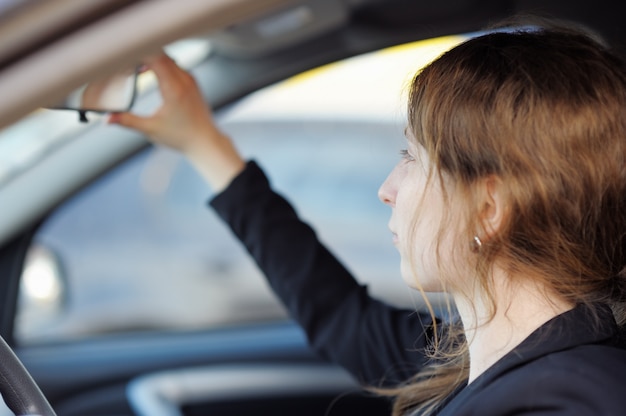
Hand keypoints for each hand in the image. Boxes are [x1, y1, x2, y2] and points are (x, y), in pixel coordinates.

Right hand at [108, 53, 243, 190]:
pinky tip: (149, 71)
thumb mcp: (151, 129)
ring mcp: (190, 79)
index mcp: (174, 88)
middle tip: (123, 60)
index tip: (121, 55)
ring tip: (135, 67)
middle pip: (160, 53)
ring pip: (168, 57)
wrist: (205, 142)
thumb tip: (107, 119)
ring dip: (151, 58)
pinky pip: (175, 64)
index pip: (154, 58)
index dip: (136, 53)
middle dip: (141, 54)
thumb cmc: (182, 137)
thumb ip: (128, 121)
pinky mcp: (192, 82)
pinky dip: (161, 64)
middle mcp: (184, 80)